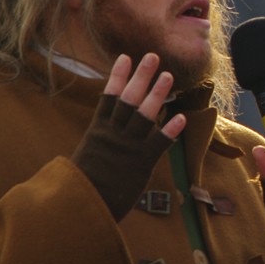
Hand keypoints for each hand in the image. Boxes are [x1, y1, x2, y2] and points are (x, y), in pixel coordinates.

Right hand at [70, 53, 183, 220]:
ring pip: (143, 115)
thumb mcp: (87, 157)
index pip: (109, 97)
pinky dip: (169, 130)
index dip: (118, 76)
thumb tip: (104, 131)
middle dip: (141, 77)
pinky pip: (158, 143)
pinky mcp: (141, 163)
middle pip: (128, 99)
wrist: (83, 206)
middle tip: (152, 57)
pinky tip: (181, 117)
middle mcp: (113, 134)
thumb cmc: (83, 185)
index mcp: (98, 131)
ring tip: (168, 76)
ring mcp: (127, 147)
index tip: (125, 57)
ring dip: (157, 94)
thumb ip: (98, 142)